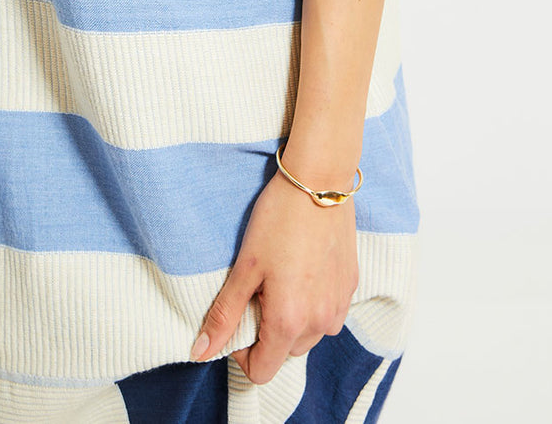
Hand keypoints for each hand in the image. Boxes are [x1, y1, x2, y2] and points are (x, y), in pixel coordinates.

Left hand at [190, 160, 359, 384]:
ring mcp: (340, 304)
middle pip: (286, 352)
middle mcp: (321, 321)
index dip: (241, 352)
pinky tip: (303, 269)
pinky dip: (313, 303)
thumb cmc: (279, 219)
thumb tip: (200, 351)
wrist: (320, 180)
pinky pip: (328, 312)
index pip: (262, 371)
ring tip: (282, 277)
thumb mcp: (244, 267)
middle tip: (259, 288)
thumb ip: (224, 315)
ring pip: (309, 334)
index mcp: (290, 321)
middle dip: (268, 332)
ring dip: (293, 319)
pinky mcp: (351, 285)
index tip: (238, 316)